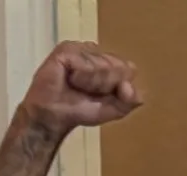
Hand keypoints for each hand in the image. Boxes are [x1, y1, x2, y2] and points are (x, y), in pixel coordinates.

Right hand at [19, 41, 142, 137]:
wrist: (55, 115)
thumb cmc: (82, 109)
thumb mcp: (115, 109)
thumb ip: (131, 100)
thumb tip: (128, 86)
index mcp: (109, 62)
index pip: (129, 69)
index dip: (119, 87)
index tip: (104, 95)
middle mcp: (96, 52)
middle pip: (118, 67)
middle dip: (106, 85)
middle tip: (87, 91)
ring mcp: (81, 48)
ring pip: (103, 66)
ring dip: (92, 83)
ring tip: (76, 85)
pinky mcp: (66, 49)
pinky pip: (86, 66)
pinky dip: (81, 78)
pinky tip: (69, 79)